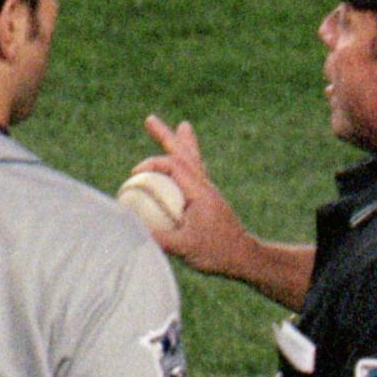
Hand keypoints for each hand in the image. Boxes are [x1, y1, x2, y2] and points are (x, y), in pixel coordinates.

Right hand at [135, 116, 255, 278]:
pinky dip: (189, 161)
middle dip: (166, 136)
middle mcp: (204, 187)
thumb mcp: (186, 248)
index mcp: (199, 192)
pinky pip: (197, 173)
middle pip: (184, 154)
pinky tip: (190, 159)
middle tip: (149, 118)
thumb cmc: (218, 253)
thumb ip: (159, 239)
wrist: (245, 257)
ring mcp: (208, 192)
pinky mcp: (209, 200)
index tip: (134, 174)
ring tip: (183, 126)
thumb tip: (131, 231)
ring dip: (183, 143)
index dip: (152, 163)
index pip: (174, 165)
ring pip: (194, 160)